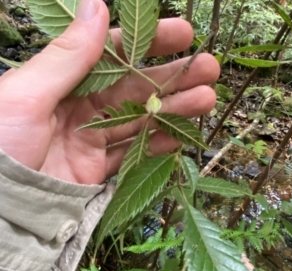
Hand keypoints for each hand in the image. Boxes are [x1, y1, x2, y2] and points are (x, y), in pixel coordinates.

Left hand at [0, 0, 218, 184]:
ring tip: (206, 99)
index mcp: (63, 84)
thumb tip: (96, 4)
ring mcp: (91, 142)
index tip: (183, 34)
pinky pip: (133, 155)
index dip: (148, 43)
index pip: (113, 56)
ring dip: (174, 110)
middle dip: (173, 77)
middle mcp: (81, 109)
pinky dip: (158, 146)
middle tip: (209, 68)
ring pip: (141, 121)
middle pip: (135, 89)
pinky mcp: (98, 171)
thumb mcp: (26, 95)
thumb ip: (67, 55)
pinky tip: (182, 136)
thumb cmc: (0, 146)